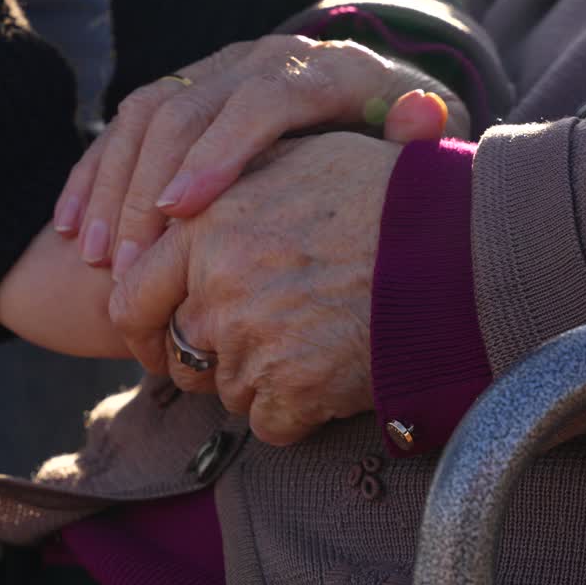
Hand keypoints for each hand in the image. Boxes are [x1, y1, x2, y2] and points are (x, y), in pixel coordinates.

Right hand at [51, 35, 465, 274]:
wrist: (366, 97)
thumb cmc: (392, 140)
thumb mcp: (417, 135)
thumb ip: (416, 133)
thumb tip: (418, 115)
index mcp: (317, 69)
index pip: (259, 101)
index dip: (217, 153)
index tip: (182, 211)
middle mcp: (257, 59)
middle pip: (187, 110)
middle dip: (148, 189)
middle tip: (128, 265)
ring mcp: (214, 70)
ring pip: (144, 116)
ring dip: (112, 189)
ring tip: (97, 258)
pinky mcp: (182, 90)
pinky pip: (122, 125)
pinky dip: (91, 177)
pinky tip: (70, 230)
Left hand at [108, 132, 398, 444]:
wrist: (455, 247)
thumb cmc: (382, 196)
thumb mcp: (296, 161)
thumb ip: (228, 187)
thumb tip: (181, 206)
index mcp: (204, 227)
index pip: (130, 299)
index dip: (143, 328)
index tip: (160, 338)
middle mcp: (216, 287)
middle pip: (178, 352)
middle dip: (209, 355)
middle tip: (256, 342)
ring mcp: (252, 344)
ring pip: (225, 390)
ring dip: (258, 380)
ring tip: (312, 343)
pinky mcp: (292, 392)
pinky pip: (270, 424)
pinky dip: (297, 412)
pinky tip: (332, 375)